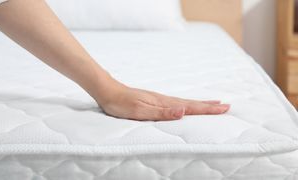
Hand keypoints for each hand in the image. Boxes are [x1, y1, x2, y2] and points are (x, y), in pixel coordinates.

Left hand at [100, 86, 229, 120]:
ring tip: (212, 104)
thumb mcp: (140, 110)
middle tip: (226, 106)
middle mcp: (164, 100)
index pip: (190, 106)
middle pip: (191, 103)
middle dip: (209, 106)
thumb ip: (161, 113)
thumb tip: (183, 111)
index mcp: (163, 103)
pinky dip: (186, 104)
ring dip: (200, 104)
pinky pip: (176, 103)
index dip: (207, 108)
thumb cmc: (122, 103)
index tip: (224, 108)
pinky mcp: (154, 101)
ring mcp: (159, 99)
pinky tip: (185, 106)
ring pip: (185, 102)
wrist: (108, 91)